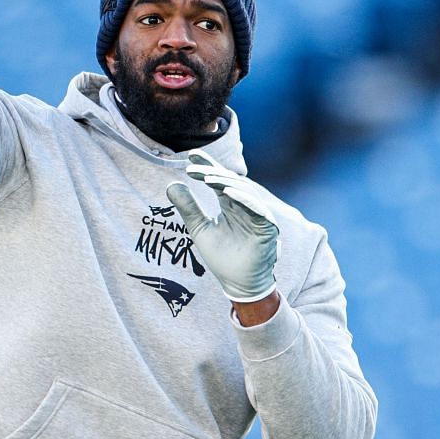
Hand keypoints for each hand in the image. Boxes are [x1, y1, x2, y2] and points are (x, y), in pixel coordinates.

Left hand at [165, 151, 279, 303]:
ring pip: (243, 191)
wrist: (239, 283)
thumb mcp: (199, 229)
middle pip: (230, 181)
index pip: (219, 179)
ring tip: (207, 178)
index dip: (207, 166)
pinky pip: (257, 208)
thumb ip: (188, 208)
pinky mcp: (268, 226)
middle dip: (212, 172)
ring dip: (225, 183)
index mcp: (230, 204)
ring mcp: (258, 214)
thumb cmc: (222, 257)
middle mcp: (245, 205)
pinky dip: (243, 199)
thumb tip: (171, 185)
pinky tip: (227, 192)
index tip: (190, 155)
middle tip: (192, 168)